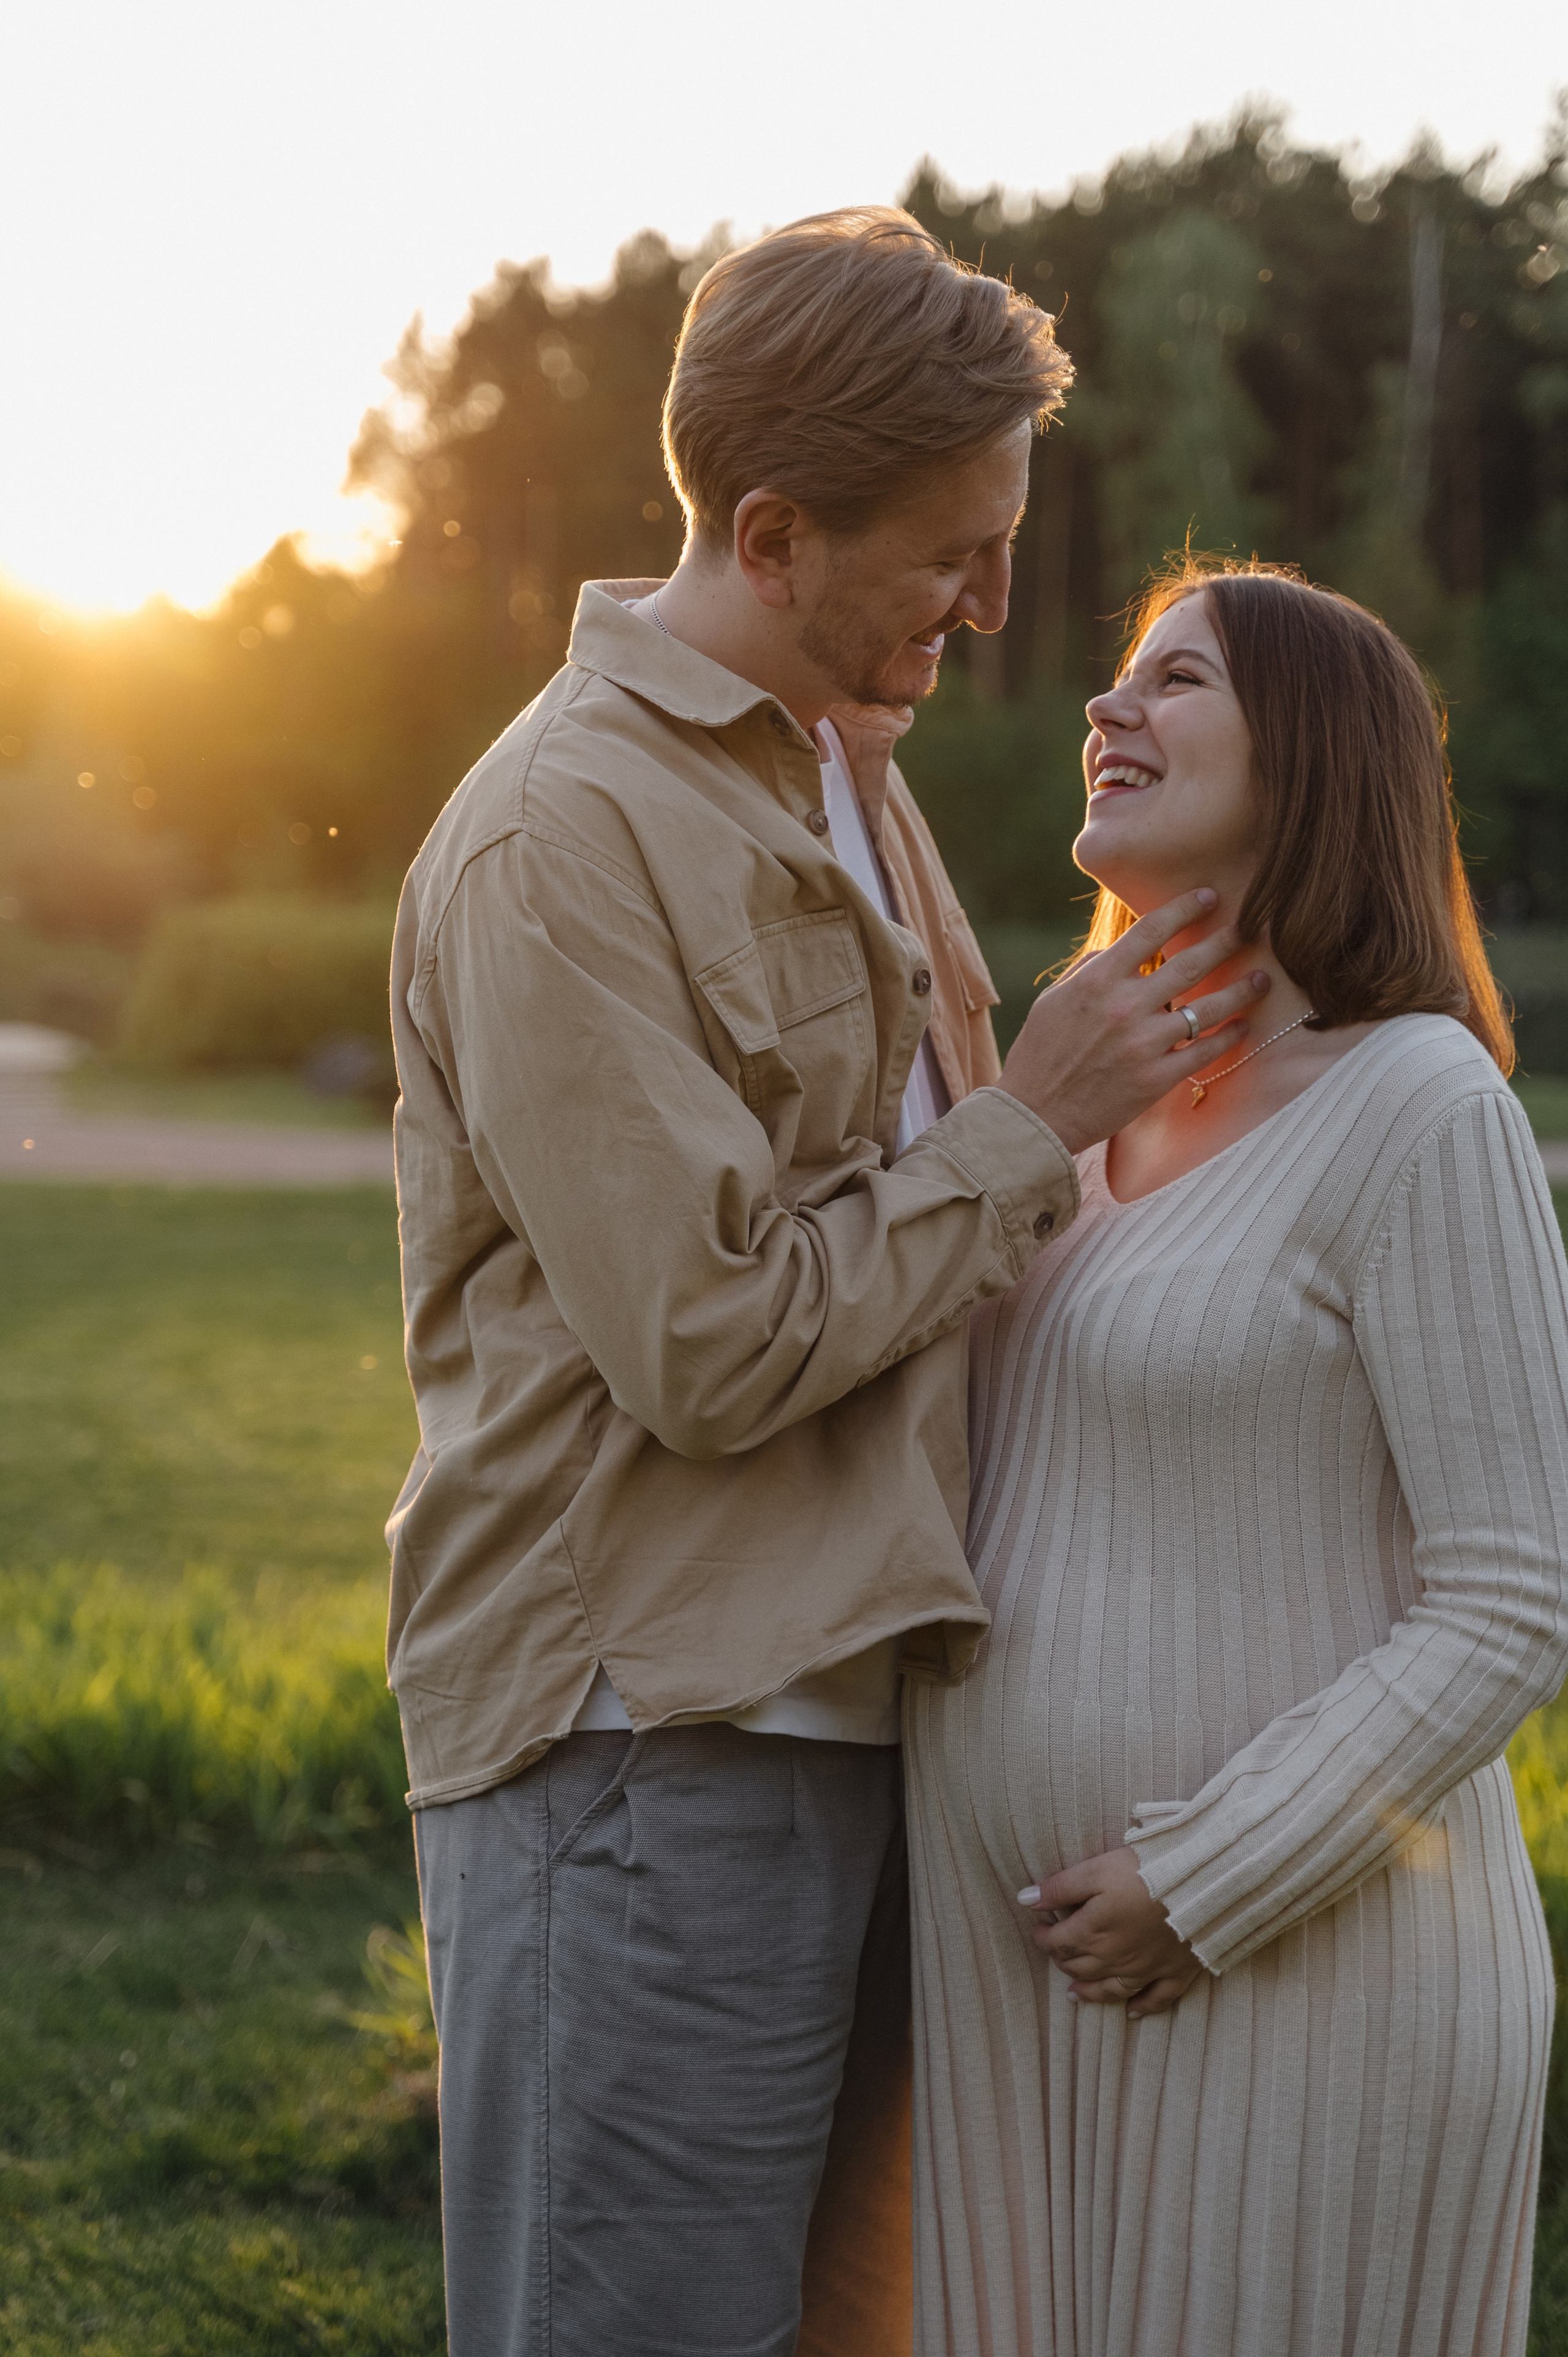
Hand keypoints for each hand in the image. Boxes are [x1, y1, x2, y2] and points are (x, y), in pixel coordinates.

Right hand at [997, 891, 1269, 1156]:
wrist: (1034, 1116)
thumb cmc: (1038, 1055)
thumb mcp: (1053, 1001)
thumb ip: (1088, 970)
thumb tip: (1115, 950)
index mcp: (1097, 981)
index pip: (1150, 931)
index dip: (1184, 909)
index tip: (1208, 897)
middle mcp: (1125, 1007)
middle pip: (1189, 964)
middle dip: (1224, 942)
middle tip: (1249, 929)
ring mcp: (1144, 1044)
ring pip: (1208, 1009)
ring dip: (1241, 991)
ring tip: (1263, 979)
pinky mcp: (1156, 1079)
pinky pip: (1205, 1053)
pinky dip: (1229, 1037)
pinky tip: (1243, 1025)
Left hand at [1018, 1846, 1205, 2017]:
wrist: (1204, 1886)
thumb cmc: (1147, 1871)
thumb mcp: (1097, 1870)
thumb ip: (1060, 1888)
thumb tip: (1026, 1900)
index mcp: (1094, 1933)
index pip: (1057, 1943)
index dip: (1042, 1937)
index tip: (1037, 1928)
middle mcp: (1116, 1958)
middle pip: (1080, 1967)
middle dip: (1063, 1960)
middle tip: (1056, 1952)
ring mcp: (1147, 1970)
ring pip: (1110, 1989)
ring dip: (1090, 1992)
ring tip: (1075, 1994)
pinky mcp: (1177, 1972)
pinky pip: (1156, 1999)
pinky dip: (1142, 2008)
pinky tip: (1131, 2014)